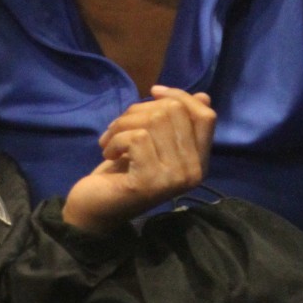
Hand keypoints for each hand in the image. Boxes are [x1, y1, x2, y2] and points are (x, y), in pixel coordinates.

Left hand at [62, 86, 215, 233]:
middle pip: (175, 112)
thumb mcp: (151, 141)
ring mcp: (175, 178)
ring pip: (155, 120)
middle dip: (139, 110)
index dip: (181, 96)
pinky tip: (108, 153)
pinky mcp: (153, 181)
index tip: (153, 92)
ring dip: (123, 124)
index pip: (206, 117)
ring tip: (110, 140)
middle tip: (118, 127)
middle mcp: (194, 171)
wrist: (97, 209)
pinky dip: (116, 139)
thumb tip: (203, 96)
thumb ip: (174, 123)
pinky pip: (138, 137)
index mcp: (199, 161)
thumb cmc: (124, 172)